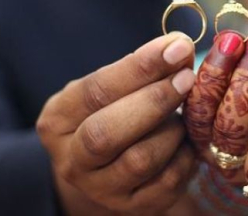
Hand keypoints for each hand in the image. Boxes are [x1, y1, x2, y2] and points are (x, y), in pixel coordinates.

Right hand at [36, 33, 197, 214]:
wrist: (107, 167)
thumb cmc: (113, 111)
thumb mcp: (114, 86)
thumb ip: (142, 67)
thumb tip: (180, 47)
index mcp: (58, 119)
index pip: (95, 91)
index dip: (140, 68)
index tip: (177, 47)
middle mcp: (71, 160)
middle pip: (106, 133)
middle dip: (154, 101)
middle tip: (187, 78)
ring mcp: (101, 190)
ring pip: (139, 161)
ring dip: (172, 130)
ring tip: (186, 112)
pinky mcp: (134, 207)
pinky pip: (167, 182)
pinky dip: (186, 155)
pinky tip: (190, 138)